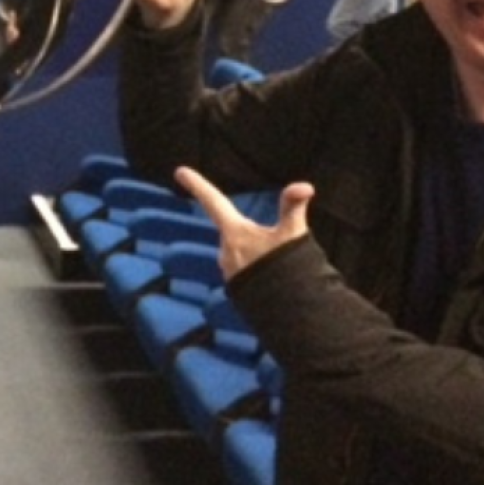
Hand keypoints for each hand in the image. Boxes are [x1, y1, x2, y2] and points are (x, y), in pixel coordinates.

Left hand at [176, 167, 313, 280]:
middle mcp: (225, 251)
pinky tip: (271, 278)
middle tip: (276, 245)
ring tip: (278, 265)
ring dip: (255, 252)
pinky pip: (242, 269)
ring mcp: (228, 271)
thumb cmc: (286, 271)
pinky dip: (255, 268)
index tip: (180, 171)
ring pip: (239, 251)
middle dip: (251, 232)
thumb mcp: (292, 235)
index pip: (214, 201)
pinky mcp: (235, 288)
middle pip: (233, 230)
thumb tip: (303, 187)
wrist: (286, 313)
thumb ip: (294, 207)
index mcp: (234, 233)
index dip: (198, 184)